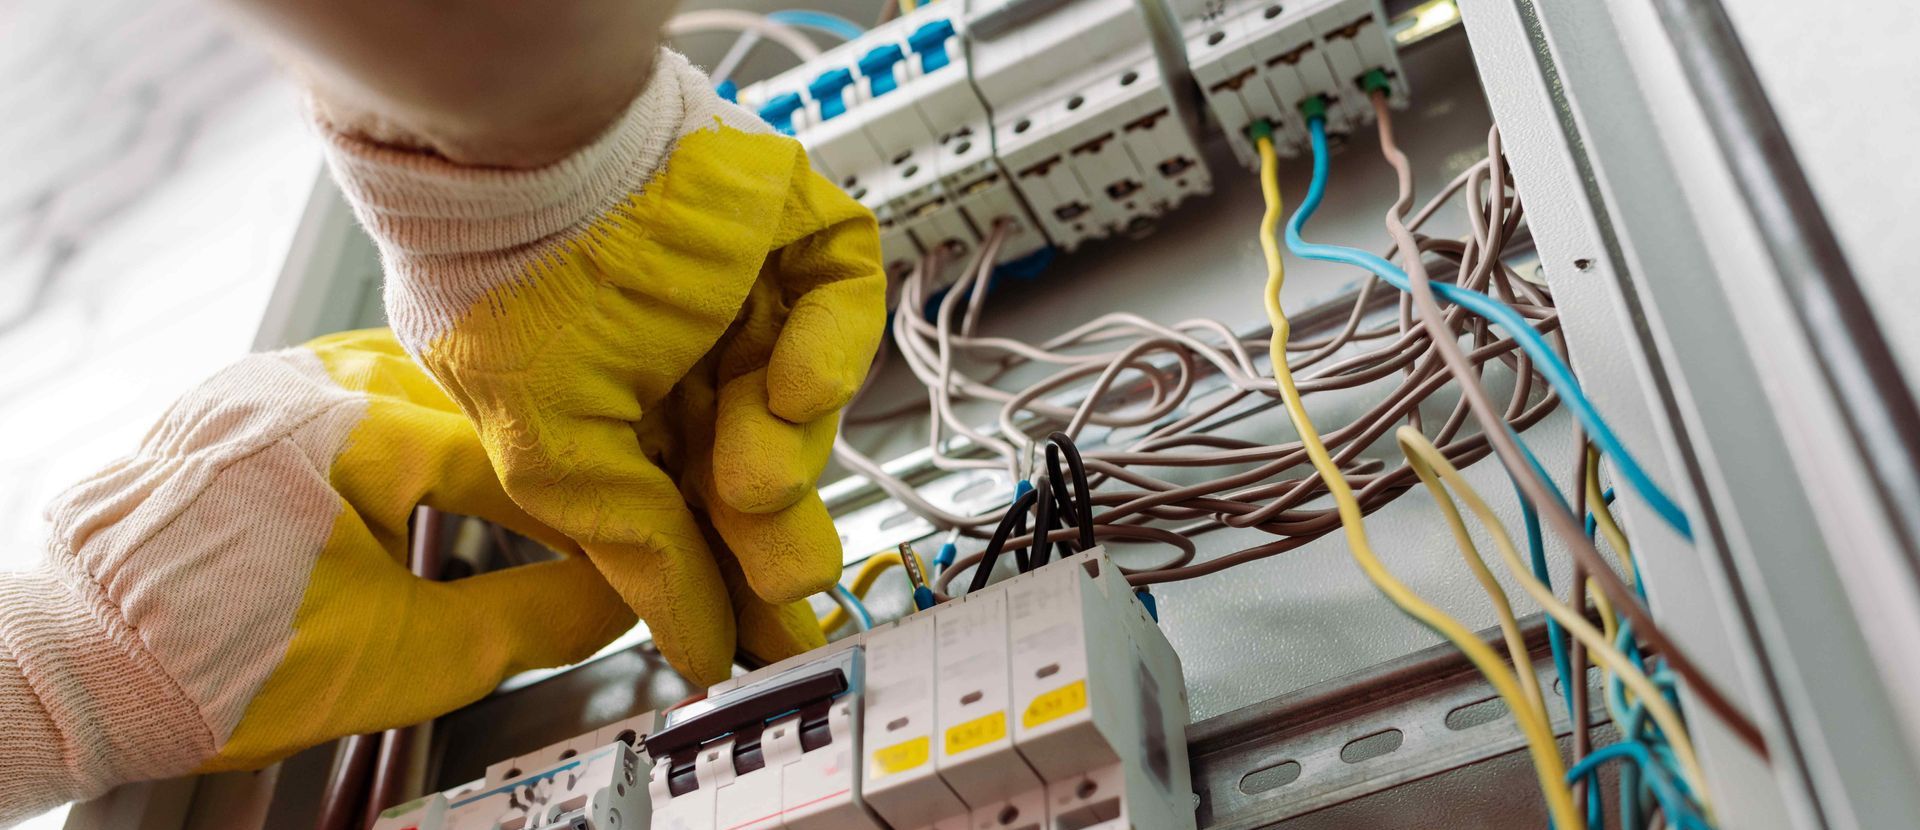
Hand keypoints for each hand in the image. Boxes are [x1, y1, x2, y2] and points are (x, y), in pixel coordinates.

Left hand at [0, 330, 635, 808]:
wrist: (84, 667)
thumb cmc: (215, 663)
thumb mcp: (409, 657)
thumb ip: (533, 619)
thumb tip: (613, 597)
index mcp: (356, 426)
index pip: (522, 457)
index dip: (590, 513)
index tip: (627, 550)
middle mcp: (311, 379)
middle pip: (481, 402)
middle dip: (542, 464)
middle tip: (589, 521)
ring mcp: (271, 380)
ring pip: (423, 383)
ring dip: (481, 436)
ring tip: (523, 498)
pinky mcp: (243, 401)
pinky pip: (361, 389)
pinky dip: (416, 427)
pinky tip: (434, 473)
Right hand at [360, 53, 887, 684]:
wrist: (531, 155)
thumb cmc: (509, 288)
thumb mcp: (559, 457)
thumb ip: (641, 552)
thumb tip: (694, 649)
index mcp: (615, 406)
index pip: (689, 505)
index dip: (726, 571)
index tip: (765, 638)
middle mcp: (682, 350)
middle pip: (758, 461)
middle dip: (773, 528)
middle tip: (787, 578)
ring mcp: (742, 285)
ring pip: (805, 394)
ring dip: (791, 447)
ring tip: (757, 475)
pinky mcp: (794, 227)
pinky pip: (841, 296)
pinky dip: (832, 349)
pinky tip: (792, 388)